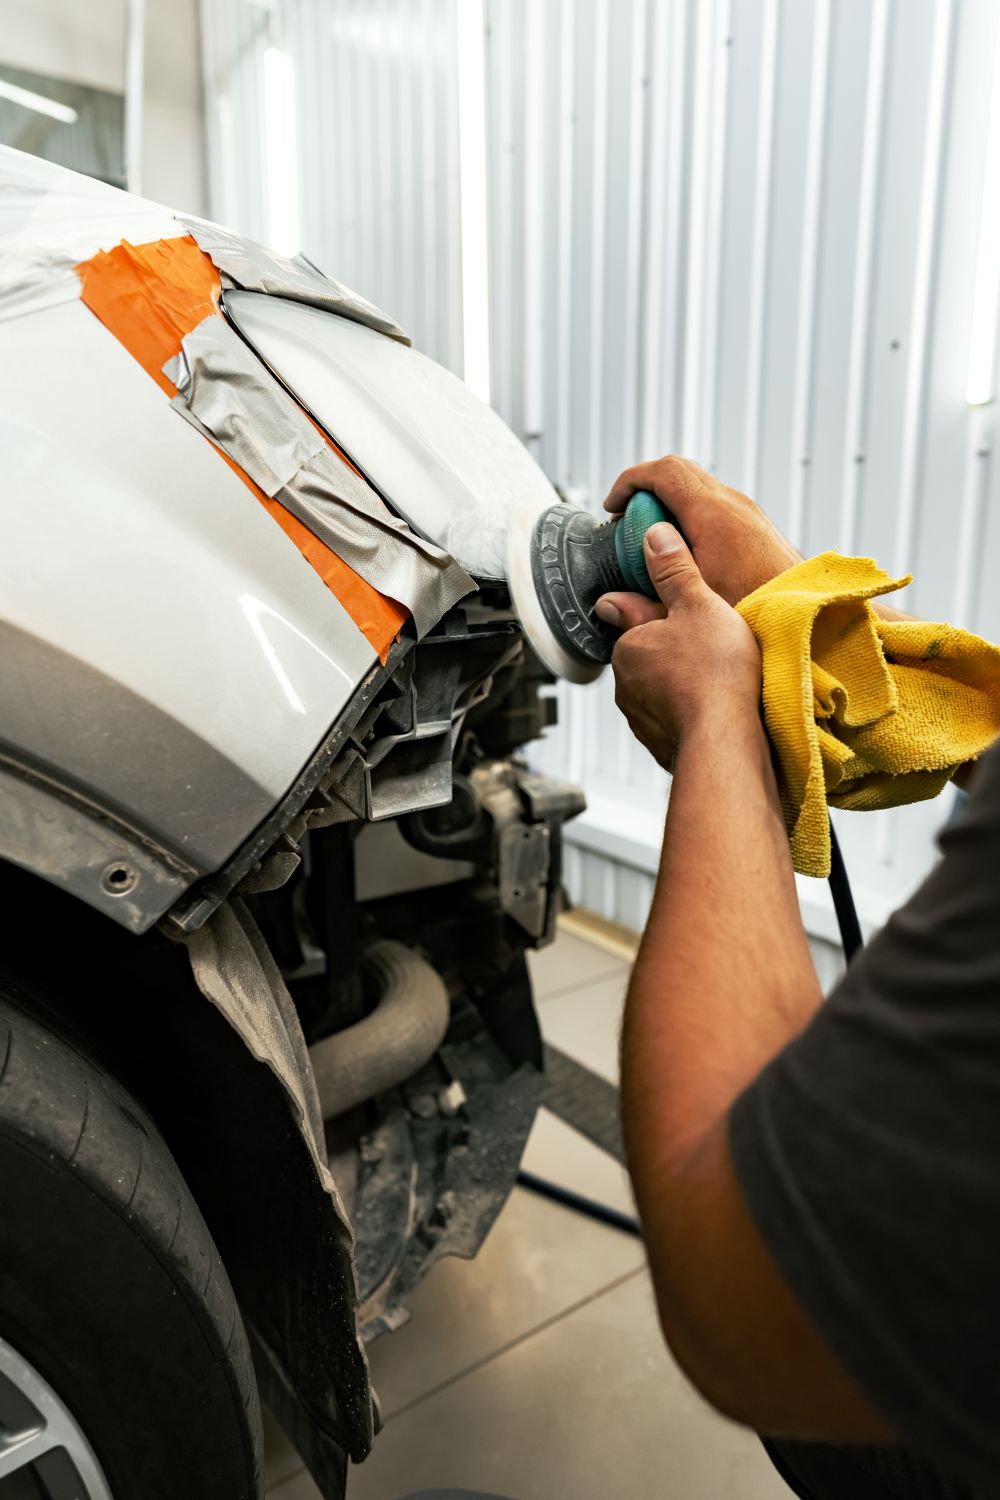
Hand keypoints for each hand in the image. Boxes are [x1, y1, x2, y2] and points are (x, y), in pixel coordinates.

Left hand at [599, 523, 760, 769]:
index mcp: (627, 647)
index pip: (636, 623)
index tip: (689, 619)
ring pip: (661, 691)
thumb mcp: (698, 603)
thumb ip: (674, 570)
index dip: (664, 618)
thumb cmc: (714, 672)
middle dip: (675, 652)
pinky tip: (718, 709)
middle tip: (712, 648)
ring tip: (720, 680)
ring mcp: (641, 720)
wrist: (725, 741)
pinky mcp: (660, 746)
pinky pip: (673, 721)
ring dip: (683, 685)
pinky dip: (691, 714)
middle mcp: (625, 686)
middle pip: (650, 658)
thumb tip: (652, 536)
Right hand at [604, 455, 798, 606]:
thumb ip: (644, 605)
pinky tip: (683, 552)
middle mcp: (733, 504)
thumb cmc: (756, 614)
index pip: (663, 472)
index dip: (630, 482)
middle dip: (646, 490)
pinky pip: (714, 504)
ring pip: (698, 487)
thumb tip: (611, 602)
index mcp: (713, 514)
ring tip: (652, 540)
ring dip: (669, 503)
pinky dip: (690, 515)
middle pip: (679, 472)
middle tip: (627, 521)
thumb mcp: (690, 608)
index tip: (613, 507)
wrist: (807, 621)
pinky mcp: (756, 526)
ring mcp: (748, 512)